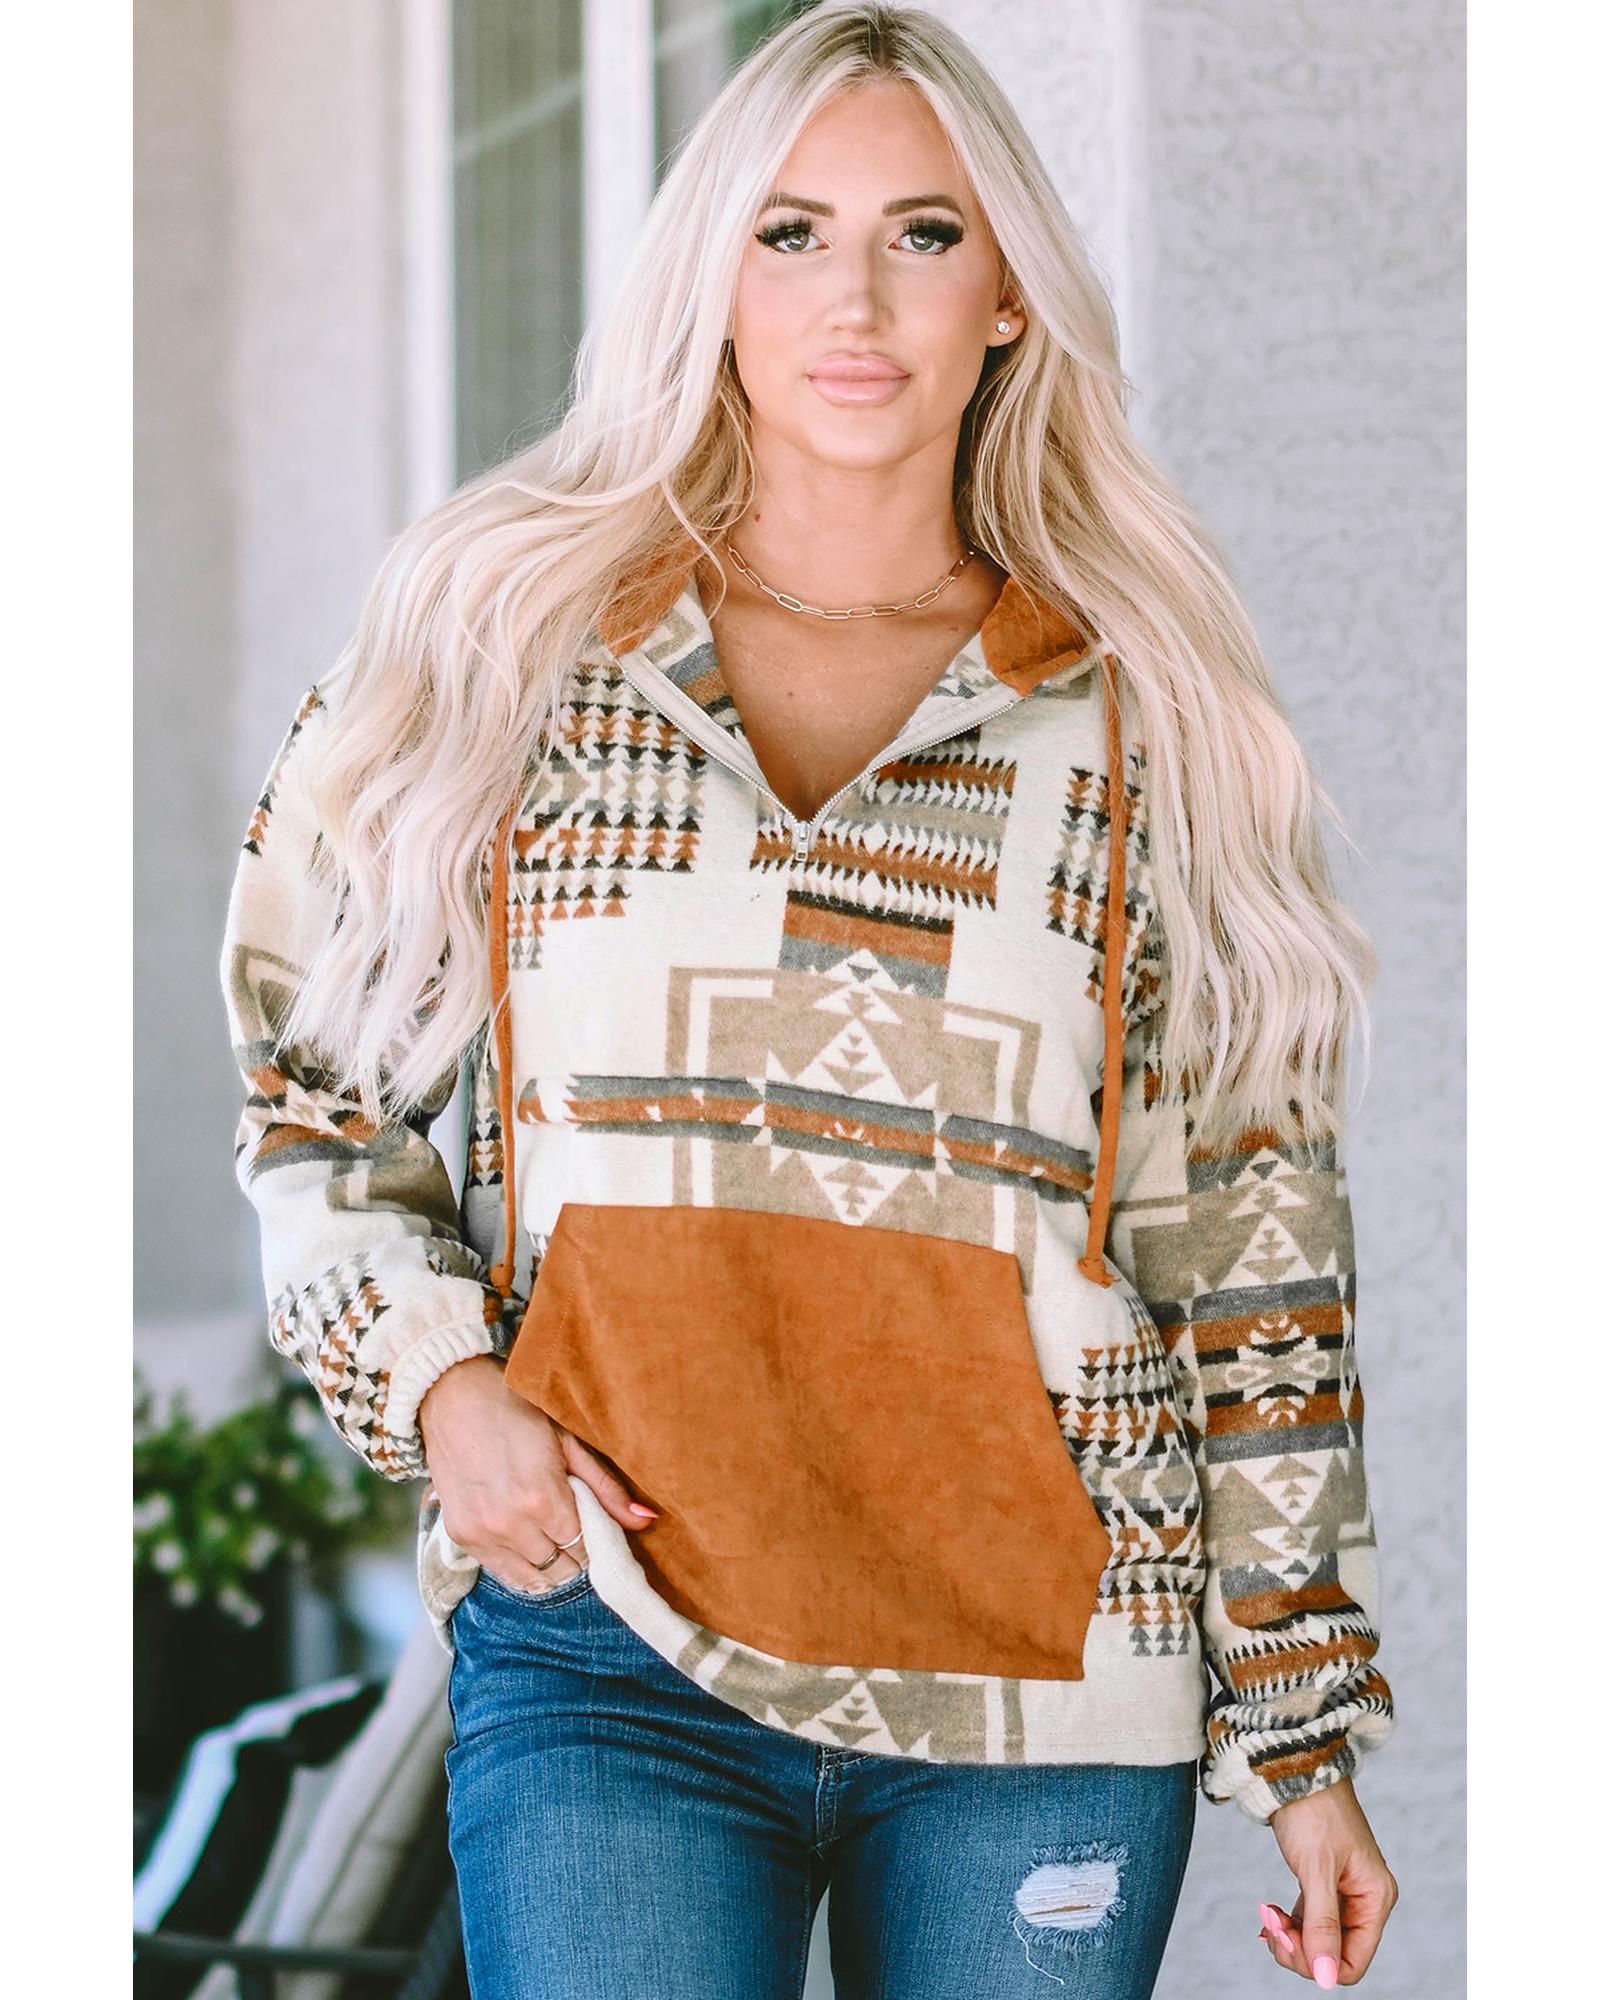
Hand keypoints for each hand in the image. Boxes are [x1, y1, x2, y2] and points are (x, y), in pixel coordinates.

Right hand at [417, 1355, 658, 1591]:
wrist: (453, 1396)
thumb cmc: (517, 1411)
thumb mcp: (567, 1441)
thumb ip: (606, 1487)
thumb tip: (646, 1519)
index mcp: (542, 1498)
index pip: (584, 1548)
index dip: (596, 1541)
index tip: (599, 1529)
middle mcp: (510, 1524)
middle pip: (561, 1569)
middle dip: (575, 1555)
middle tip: (578, 1531)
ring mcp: (482, 1533)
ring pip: (532, 1579)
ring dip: (549, 1566)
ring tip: (554, 1538)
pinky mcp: (460, 1536)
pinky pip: (501, 1573)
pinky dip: (520, 1567)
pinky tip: (528, 1543)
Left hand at [1256, 1777, 1398, 1985]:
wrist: (1295, 1768)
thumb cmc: (1312, 1810)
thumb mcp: (1316, 1870)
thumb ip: (1322, 1925)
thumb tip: (1327, 1977)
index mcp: (1375, 1898)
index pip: (1353, 1961)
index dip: (1319, 1963)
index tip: (1284, 1941)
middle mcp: (1364, 1899)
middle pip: (1335, 1953)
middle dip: (1300, 1949)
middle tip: (1269, 1927)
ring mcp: (1344, 1891)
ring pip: (1319, 1939)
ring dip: (1290, 1937)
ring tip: (1267, 1917)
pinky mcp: (1323, 1882)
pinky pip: (1309, 1921)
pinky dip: (1289, 1924)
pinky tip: (1270, 1917)